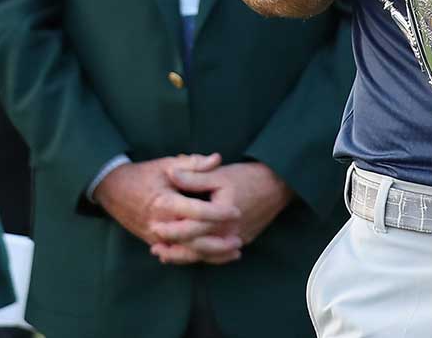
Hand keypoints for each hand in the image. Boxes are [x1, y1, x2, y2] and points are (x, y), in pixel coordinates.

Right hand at [97, 155, 242, 263]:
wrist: (112, 189)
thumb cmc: (142, 174)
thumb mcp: (167, 164)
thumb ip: (193, 164)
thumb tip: (217, 159)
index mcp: (164, 203)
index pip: (196, 212)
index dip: (218, 213)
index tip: (236, 211)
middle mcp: (159, 224)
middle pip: (193, 238)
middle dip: (217, 242)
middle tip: (240, 238)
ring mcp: (155, 237)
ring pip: (187, 252)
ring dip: (211, 254)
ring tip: (235, 252)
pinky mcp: (154, 243)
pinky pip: (178, 254)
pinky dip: (197, 257)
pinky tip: (215, 257)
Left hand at [153, 161, 294, 263]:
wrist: (278, 185)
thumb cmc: (247, 177)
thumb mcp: (218, 174)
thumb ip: (193, 176)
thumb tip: (170, 174)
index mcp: (221, 216)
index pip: (191, 229)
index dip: (171, 231)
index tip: (154, 229)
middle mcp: (229, 233)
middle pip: (197, 248)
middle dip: (175, 250)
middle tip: (155, 249)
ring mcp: (237, 240)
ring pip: (207, 256)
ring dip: (186, 257)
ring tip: (167, 255)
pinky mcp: (243, 242)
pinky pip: (219, 255)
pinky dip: (203, 256)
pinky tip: (191, 254)